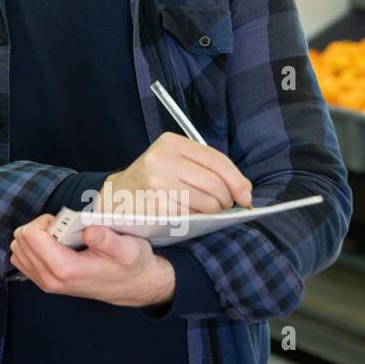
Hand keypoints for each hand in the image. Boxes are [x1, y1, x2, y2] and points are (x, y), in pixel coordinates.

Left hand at [9, 214, 173, 307]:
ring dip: (35, 237)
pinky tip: (54, 245)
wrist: (131, 285)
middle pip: (21, 240)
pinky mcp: (43, 282)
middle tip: (63, 228)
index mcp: (66, 270)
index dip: (46, 221)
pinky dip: (33, 247)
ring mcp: (45, 283)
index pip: (30, 236)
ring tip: (60, 237)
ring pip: (18, 249)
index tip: (64, 223)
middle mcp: (51, 280)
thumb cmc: (130, 264)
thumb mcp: (128, 248)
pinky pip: (22, 259)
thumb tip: (88, 231)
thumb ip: (107, 239)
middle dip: (40, 227)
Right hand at [101, 131, 251, 215]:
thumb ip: (209, 168)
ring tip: (205, 210)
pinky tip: (190, 216)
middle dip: (226, 200)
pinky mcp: (157, 207)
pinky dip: (198, 220)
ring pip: (207, 203)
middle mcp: (162, 160)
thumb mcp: (176, 161)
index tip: (245, 196)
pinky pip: (194, 217)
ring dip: (213, 212)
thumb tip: (245, 190)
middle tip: (222, 205)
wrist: (118, 196)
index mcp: (171, 143)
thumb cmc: (154, 179)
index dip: (237, 181)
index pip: (217, 161)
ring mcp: (158, 184)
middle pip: (215, 184)